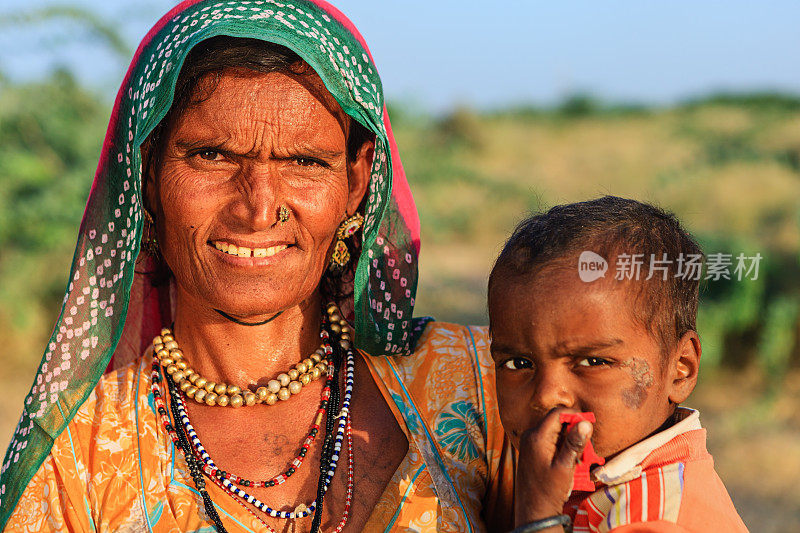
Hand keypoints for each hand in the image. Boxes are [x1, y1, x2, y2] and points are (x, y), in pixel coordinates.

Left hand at [514, 407, 592, 527]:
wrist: (534, 510)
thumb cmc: (548, 491)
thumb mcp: (565, 466)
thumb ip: (574, 443)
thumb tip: (585, 422)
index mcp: (537, 437)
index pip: (557, 414)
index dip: (575, 416)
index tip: (589, 427)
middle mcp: (530, 436)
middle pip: (557, 422)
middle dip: (574, 433)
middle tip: (585, 450)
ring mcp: (530, 443)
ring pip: (556, 432)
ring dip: (570, 443)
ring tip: (578, 461)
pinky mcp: (532, 450)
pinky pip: (551, 441)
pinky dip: (563, 448)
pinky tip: (570, 463)